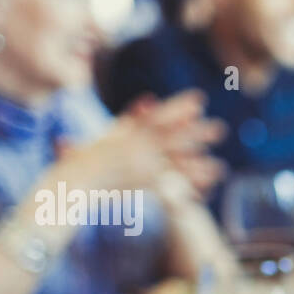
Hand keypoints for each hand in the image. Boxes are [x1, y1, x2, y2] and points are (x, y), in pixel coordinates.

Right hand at [53, 90, 225, 196]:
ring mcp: (138, 166)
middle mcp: (135, 147)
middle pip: (173, 139)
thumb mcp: (108, 135)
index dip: (180, 107)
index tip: (200, 100)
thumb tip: (150, 99)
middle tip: (221, 129)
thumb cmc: (84, 160)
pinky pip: (167, 188)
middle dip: (198, 134)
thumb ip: (130, 119)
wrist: (72, 182)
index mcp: (127, 132)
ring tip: (221, 168)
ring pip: (175, 165)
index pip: (159, 116)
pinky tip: (200, 194)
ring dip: (199, 166)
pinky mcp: (139, 185)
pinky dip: (185, 190)